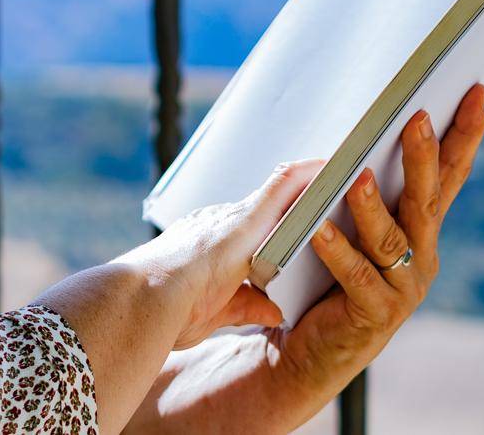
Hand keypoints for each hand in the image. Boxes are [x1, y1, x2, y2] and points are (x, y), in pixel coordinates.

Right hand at [114, 158, 324, 350]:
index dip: (274, 220)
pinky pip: (284, 186)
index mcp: (208, 245)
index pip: (250, 227)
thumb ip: (246, 306)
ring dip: (310, 178)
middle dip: (299, 194)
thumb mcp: (214, 313)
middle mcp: (219, 223)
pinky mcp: (244, 219)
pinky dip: (308, 176)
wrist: (141, 304)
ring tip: (342, 168)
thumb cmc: (164, 315)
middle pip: (269, 203)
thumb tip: (274, 310)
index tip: (295, 215)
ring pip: (280, 188)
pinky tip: (331, 168)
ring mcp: (231, 218)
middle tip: (332, 182)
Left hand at [271, 83, 483, 423]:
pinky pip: (357, 278)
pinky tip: (321, 230)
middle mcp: (421, 256)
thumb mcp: (354, 227)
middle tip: (417, 117)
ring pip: (392, 240)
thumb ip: (366, 188)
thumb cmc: (328, 277)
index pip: (449, 175)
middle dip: (424, 157)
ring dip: (374, 206)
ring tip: (357, 175)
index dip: (464, 135)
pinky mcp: (373, 315)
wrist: (309, 349)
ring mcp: (401, 289)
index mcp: (421, 230)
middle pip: (427, 200)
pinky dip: (339, 251)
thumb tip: (358, 130)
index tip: (476, 93)